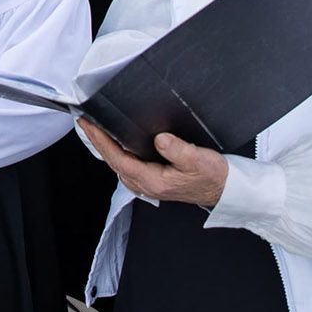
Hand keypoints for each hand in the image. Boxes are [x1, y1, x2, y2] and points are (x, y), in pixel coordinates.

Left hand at [80, 120, 227, 207]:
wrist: (226, 190)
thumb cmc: (214, 178)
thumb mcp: (199, 160)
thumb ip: (178, 150)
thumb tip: (160, 139)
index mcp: (154, 182)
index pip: (118, 159)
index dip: (101, 141)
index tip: (89, 125)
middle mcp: (147, 185)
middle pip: (113, 161)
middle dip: (98, 141)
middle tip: (85, 121)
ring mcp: (148, 184)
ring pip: (119, 164)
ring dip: (106, 147)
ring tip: (96, 129)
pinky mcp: (153, 180)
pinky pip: (127, 165)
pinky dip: (117, 152)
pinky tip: (116, 142)